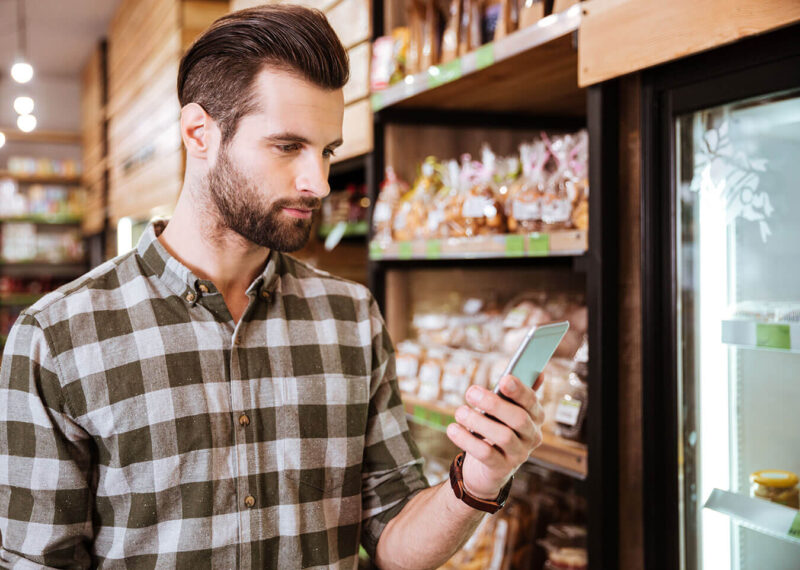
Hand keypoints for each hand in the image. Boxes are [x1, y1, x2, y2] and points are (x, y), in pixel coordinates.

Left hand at [446, 375, 544, 498]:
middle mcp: (532, 436)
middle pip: (518, 419)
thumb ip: (516, 393)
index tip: (504, 379)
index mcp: (535, 417)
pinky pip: (485, 454)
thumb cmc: (497, 429)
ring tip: (459, 412)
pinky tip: (452, 429)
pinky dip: (467, 440)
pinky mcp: (501, 469)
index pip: (532, 401)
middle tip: (470, 392)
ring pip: (503, 436)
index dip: (519, 390)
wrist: (488, 469)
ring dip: (478, 421)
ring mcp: (519, 454)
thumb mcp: (505, 411)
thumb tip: (539, 372)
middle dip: (494, 404)